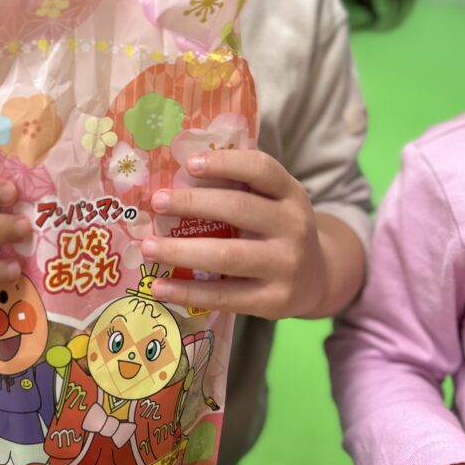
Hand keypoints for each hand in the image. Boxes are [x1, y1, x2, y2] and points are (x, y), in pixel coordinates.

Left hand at [141, 149, 326, 318]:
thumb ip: (238, 186)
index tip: (188, 163)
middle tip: (157, 201)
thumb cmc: (276, 228)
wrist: (316, 277)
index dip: (225, 163)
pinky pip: (224, 296)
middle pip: (238, 208)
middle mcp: (294, 226)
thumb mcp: (272, 201)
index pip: (261, 169)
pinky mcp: (274, 301)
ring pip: (227, 256)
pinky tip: (159, 286)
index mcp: (291, 193)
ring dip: (181, 251)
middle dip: (192, 203)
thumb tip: (174, 177)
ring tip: (148, 247)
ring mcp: (286, 266)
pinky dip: (187, 291)